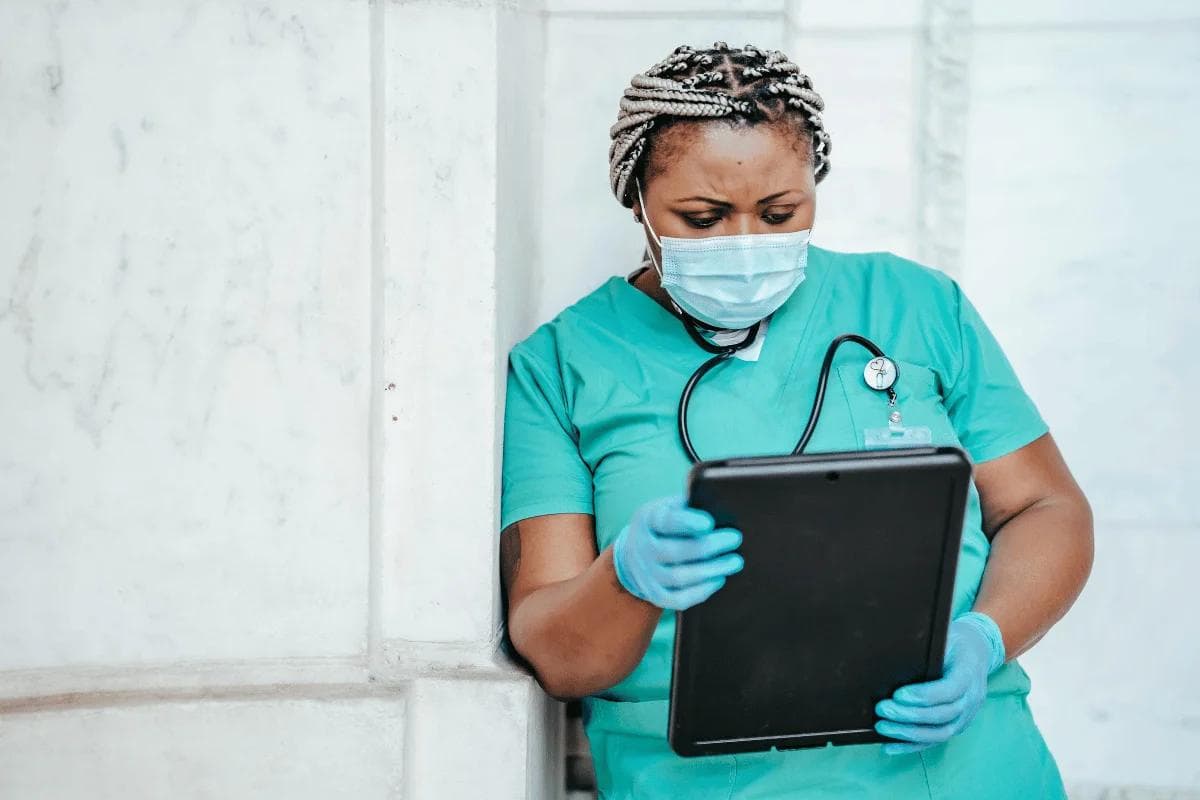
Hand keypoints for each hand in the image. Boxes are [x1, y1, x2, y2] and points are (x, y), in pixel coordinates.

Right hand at [611, 495, 743, 610]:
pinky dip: (701, 591)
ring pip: (680, 577)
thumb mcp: (667, 507)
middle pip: (677, 551)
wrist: (634, 555)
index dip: (687, 523)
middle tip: (735, 539)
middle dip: (710, 546)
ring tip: (735, 561)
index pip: (666, 522)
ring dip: (712, 570)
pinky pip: (679, 599)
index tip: (709, 523)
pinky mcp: (655, 594)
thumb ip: (689, 506)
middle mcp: (643, 549)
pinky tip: (719, 579)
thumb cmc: (663, 525)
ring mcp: (647, 575)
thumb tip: (721, 508)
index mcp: (647, 521)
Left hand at [874, 612, 1006, 754]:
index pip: (950, 690)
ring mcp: (967, 715)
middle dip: (910, 715)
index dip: (924, 695)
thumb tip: (892, 650)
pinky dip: (912, 746)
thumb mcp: (944, 635)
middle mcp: (972, 698)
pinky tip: (890, 746)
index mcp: (969, 672)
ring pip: (940, 733)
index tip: (898, 695)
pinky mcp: (958, 725)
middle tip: (882, 709)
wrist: (976, 650)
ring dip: (909, 734)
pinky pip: (935, 740)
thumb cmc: (954, 642)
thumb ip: (925, 646)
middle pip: (943, 714)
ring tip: (882, 727)